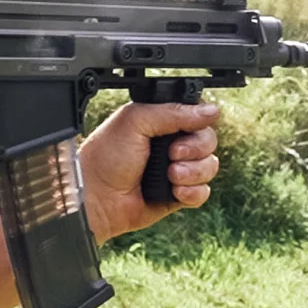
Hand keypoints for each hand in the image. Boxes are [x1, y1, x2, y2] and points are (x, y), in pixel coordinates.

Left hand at [77, 102, 221, 242]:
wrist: (97, 196)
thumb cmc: (106, 157)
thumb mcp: (136, 120)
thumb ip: (173, 111)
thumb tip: (211, 111)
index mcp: (161, 122)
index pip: (198, 116)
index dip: (199, 123)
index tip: (186, 129)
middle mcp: (171, 144)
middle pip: (209, 141)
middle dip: (195, 148)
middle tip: (172, 153)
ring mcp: (177, 170)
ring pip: (210, 166)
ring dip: (193, 171)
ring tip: (170, 174)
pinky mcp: (179, 195)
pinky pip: (204, 192)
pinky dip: (193, 191)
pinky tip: (175, 191)